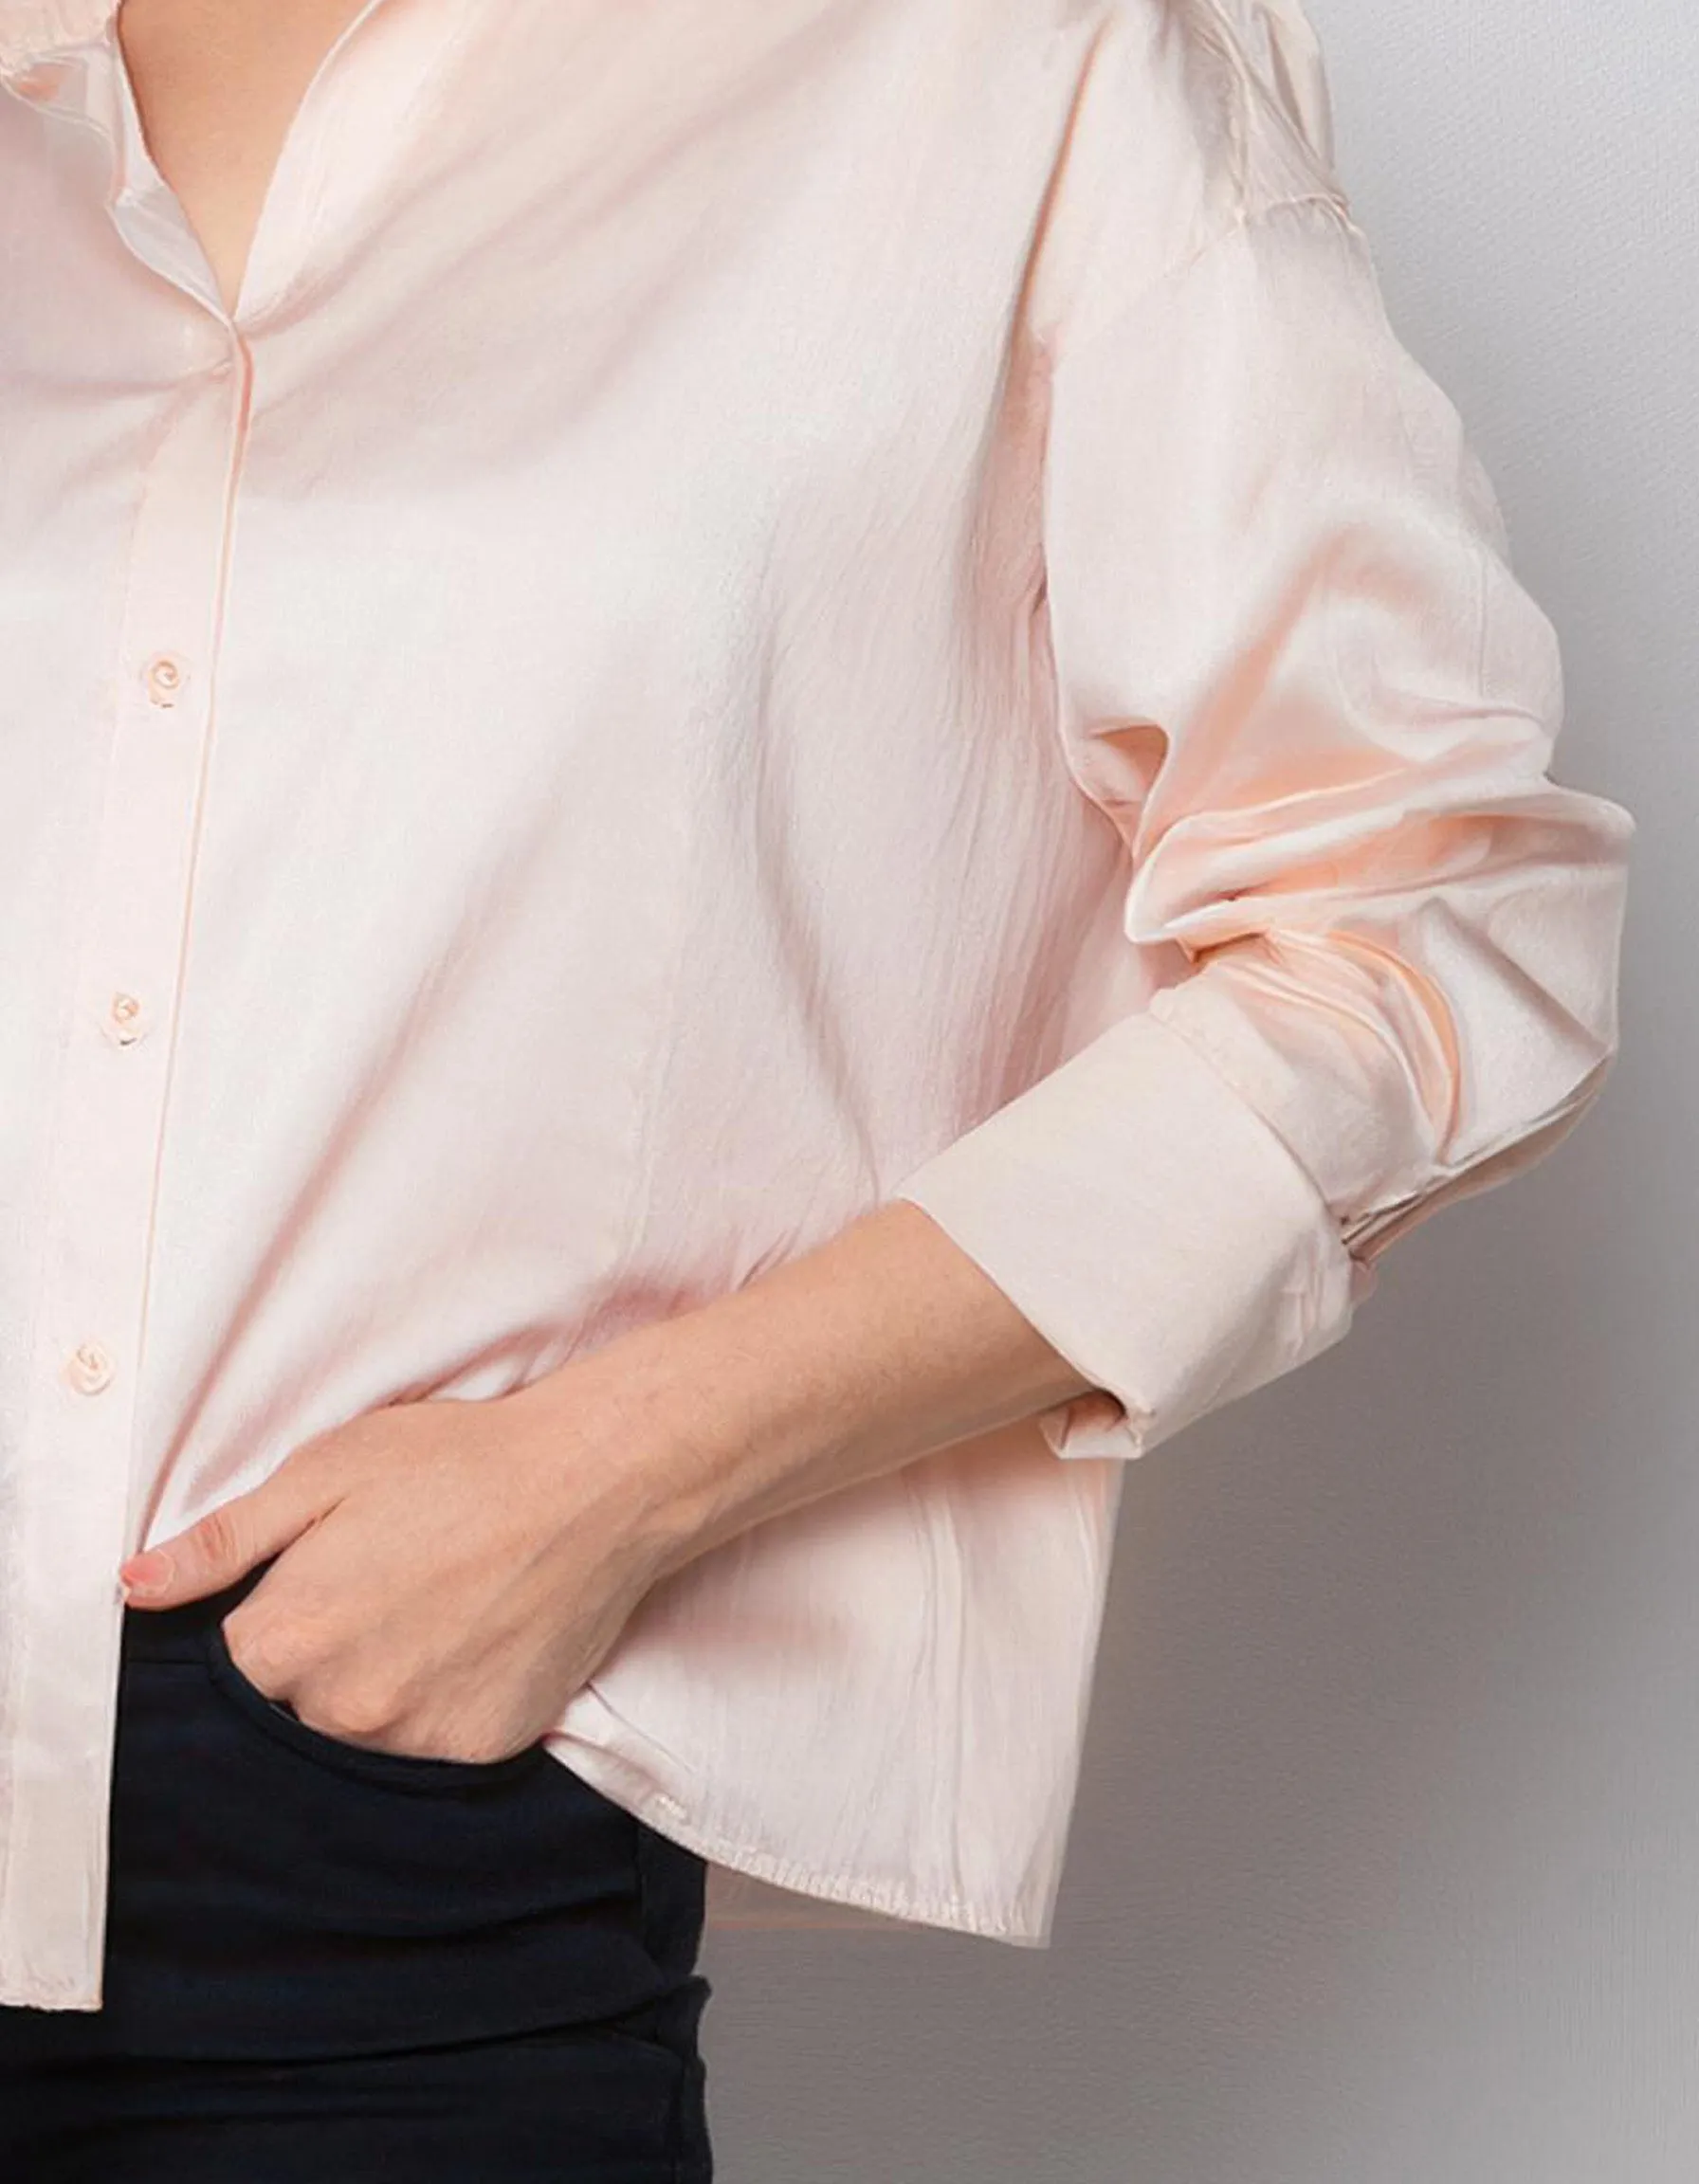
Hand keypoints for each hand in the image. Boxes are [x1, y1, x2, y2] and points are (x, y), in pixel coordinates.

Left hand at [115, 1365, 691, 1764]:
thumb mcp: (324, 1471)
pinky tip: (473, 1643)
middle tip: (382, 1590)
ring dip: (379, 1690)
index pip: (229, 1670)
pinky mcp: (482, 1750)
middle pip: (294, 1711)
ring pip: (363, 1736)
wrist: (593, 1484)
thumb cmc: (457, 1463)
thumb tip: (132, 1588)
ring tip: (431, 1614)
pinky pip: (435, 1749)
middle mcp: (341, 1710)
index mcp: (284, 1641)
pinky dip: (443, 1706)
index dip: (265, 1625)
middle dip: (320, 1660)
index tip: (308, 1589)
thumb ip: (222, 1540)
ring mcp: (415, 1740)